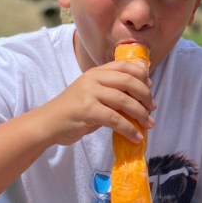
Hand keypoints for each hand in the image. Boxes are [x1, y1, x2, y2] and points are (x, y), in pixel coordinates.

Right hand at [37, 58, 154, 146]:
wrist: (48, 124)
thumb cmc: (73, 112)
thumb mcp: (92, 95)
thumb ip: (112, 93)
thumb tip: (140, 99)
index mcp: (95, 72)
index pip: (123, 66)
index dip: (141, 74)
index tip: (150, 86)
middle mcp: (93, 79)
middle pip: (128, 81)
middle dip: (145, 95)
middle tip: (153, 108)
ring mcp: (89, 93)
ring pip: (124, 100)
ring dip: (141, 113)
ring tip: (149, 123)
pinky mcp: (87, 110)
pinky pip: (115, 119)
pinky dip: (129, 129)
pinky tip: (135, 137)